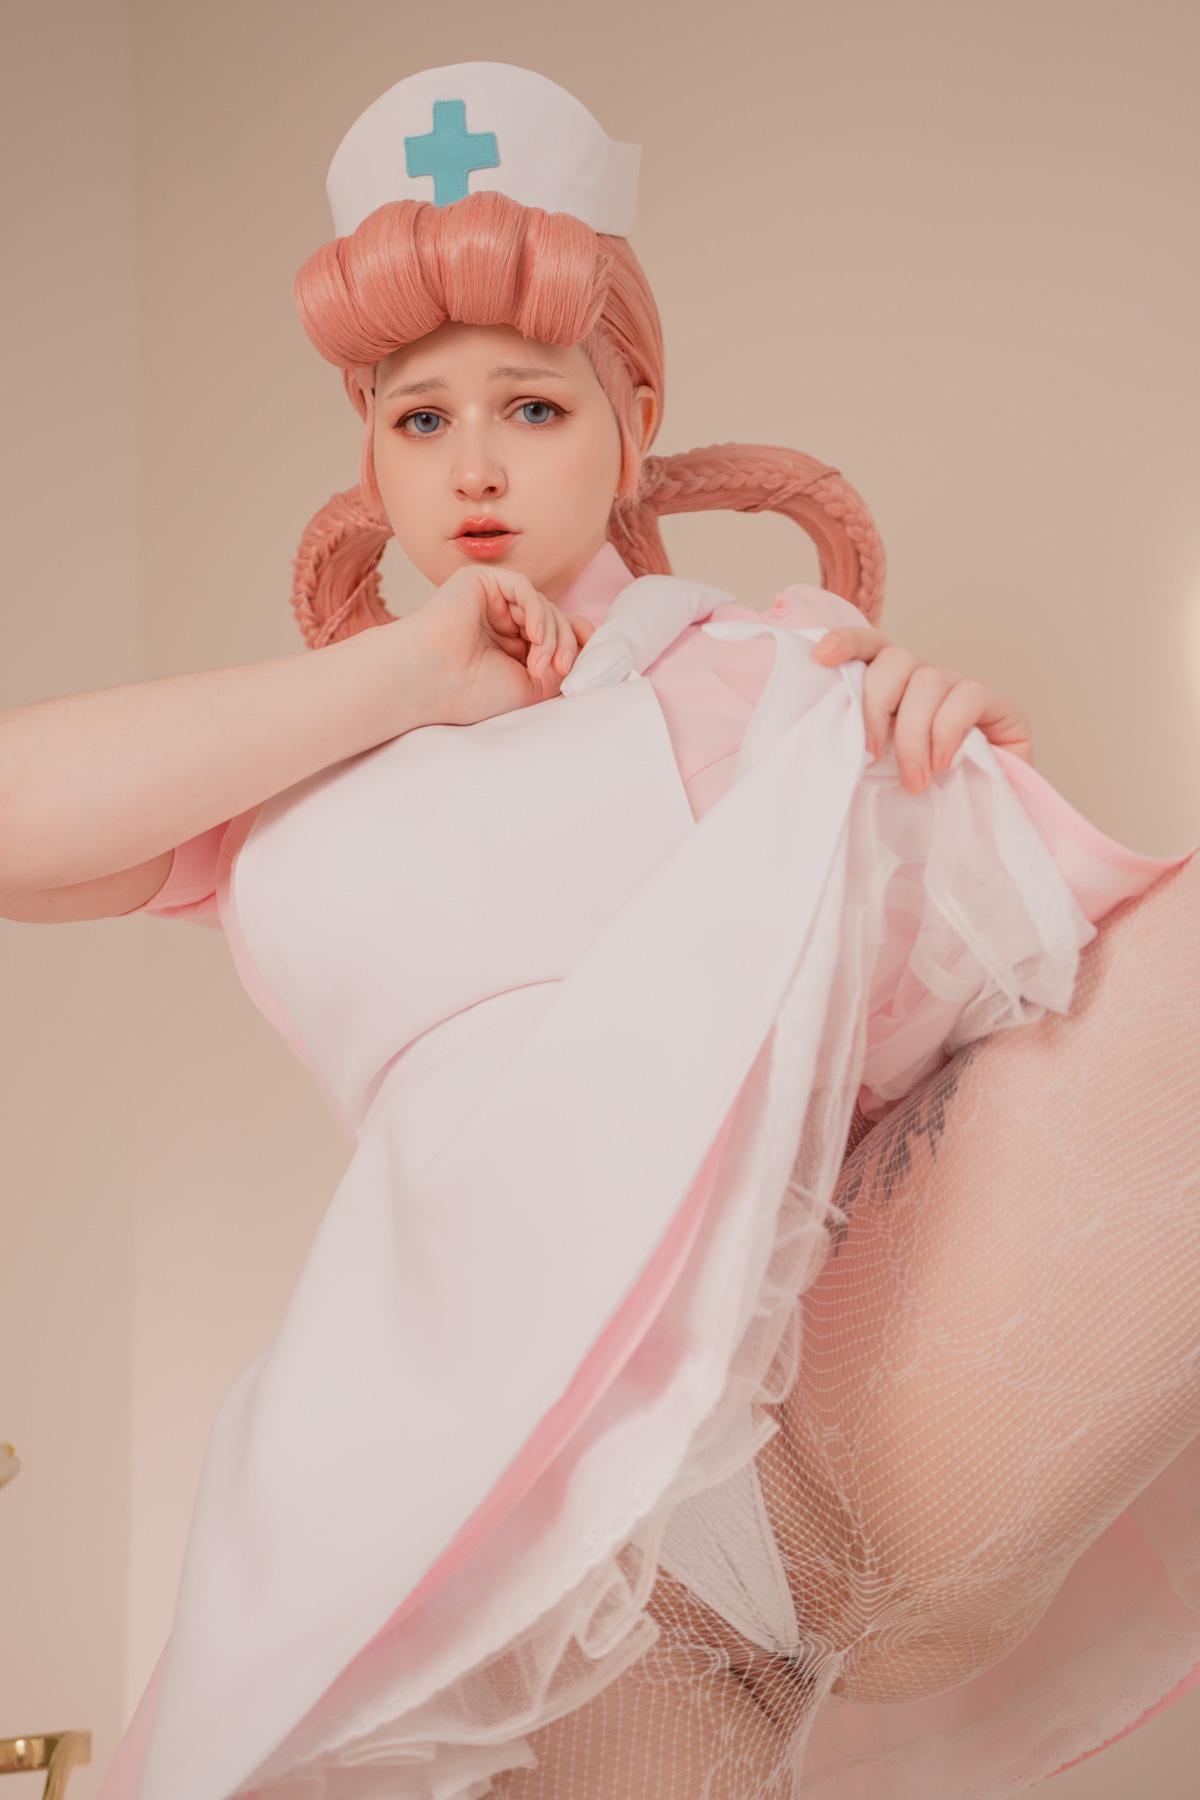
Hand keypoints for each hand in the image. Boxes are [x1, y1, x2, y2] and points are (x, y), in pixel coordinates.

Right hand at [409, 566, 597, 727]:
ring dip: (551, 636)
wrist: (432, 682)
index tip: (591, 655)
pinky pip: (525, 588)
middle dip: (564, 644)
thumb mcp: (532, 686)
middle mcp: (500, 619)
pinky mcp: (480, 580)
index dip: (576, 638)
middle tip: (558, 670)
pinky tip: (534, 637)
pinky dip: (538, 612)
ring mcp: (490, 599)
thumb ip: (560, 665)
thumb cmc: (471, 692)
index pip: (553, 631)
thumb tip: (587, 645)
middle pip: (554, 618)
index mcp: (508, 644)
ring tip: (538, 666)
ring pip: (543, 605)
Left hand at [812, 627, 1035, 792]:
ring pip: (928, 679)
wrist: (976, 826)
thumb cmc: (918, 798)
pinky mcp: (997, 704)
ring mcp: (960, 687)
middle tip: (870, 754)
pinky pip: (967, 696)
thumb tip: (824, 731)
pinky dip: (948, 732)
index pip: (868, 646)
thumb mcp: (877, 769)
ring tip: (914, 779)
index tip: (821, 657)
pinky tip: (944, 764)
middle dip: (875, 705)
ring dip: (913, 733)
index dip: (847, 642)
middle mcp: (923, 679)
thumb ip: (857, 743)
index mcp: (890, 687)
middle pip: (895, 659)